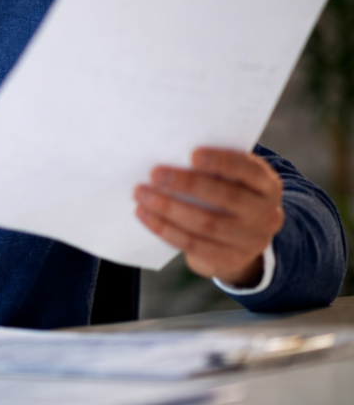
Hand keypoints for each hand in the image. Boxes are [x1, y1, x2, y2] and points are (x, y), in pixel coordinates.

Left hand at [135, 148, 283, 287]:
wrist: (240, 241)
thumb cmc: (226, 195)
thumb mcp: (231, 179)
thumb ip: (212, 167)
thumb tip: (171, 150)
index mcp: (267, 186)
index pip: (249, 170)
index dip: (222, 162)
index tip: (193, 154)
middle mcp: (266, 214)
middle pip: (226, 198)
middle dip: (187, 184)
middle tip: (155, 173)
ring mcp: (251, 241)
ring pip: (206, 224)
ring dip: (169, 207)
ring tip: (141, 194)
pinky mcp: (229, 260)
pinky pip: (193, 244)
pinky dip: (165, 228)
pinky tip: (144, 214)